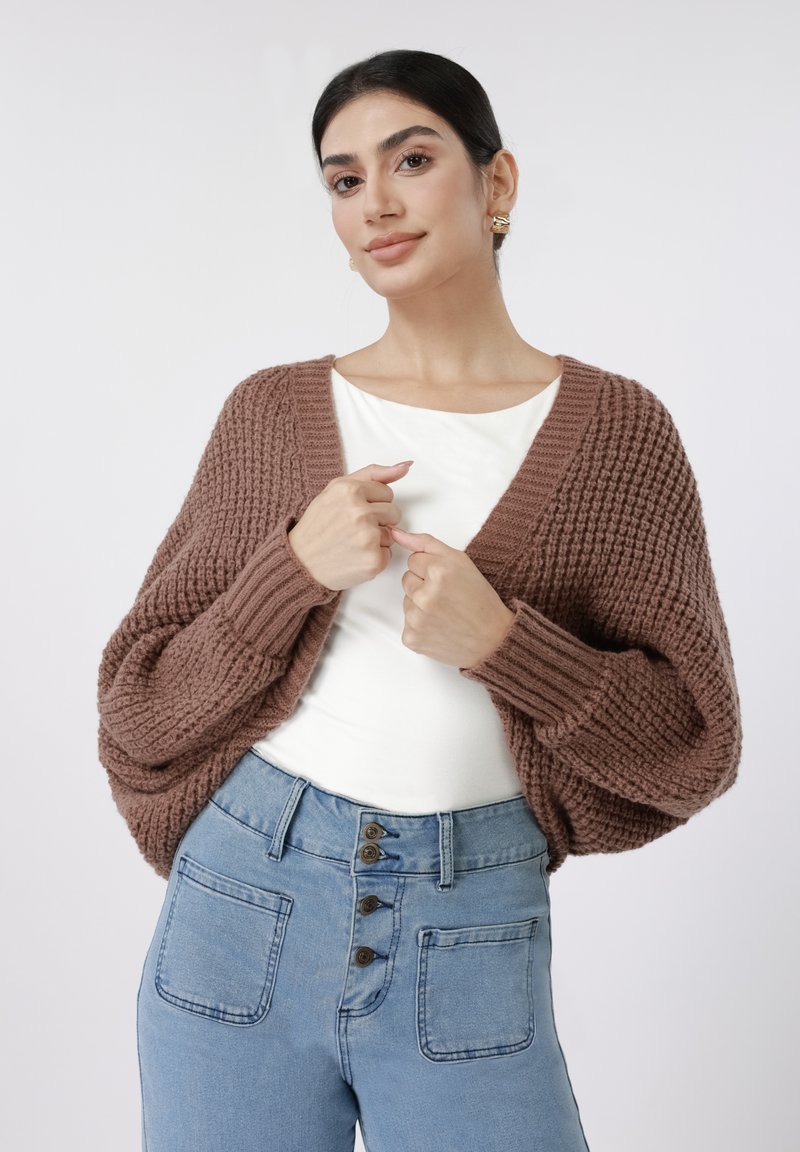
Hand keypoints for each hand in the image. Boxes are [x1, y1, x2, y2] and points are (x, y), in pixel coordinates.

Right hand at [287, 461, 412, 590]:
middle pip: (394, 512)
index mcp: (350, 490)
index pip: (387, 492)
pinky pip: (388, 554)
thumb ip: (374, 474)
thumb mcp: (337, 488)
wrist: (300, 561)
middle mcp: (360, 512)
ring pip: (392, 534)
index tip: (352, 512)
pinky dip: (375, 557)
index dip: (371, 503)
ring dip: (377, 539)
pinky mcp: (374, 561)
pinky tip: (355, 556)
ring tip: (351, 543)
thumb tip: (407, 465)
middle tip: (352, 528)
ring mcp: (368, 537)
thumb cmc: (319, 524)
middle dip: (378, 520)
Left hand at [389, 527, 515, 667]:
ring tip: (445, 612)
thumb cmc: (480, 600)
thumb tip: (396, 534)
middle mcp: (424, 596)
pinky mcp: (411, 638)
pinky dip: (420, 626)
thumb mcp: (461, 562)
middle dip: (423, 585)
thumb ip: (426, 544)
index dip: (432, 569)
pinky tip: (439, 627)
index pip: (413, 559)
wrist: (493, 640)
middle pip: (406, 579)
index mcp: (438, 571)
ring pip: (406, 601)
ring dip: (420, 605)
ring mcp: (416, 619)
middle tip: (447, 597)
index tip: (448, 580)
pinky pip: (406, 624)